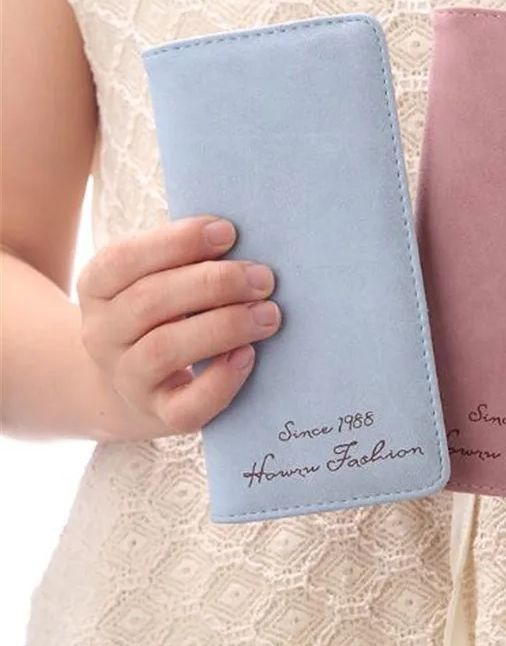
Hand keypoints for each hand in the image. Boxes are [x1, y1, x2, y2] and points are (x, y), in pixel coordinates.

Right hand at [77, 216, 280, 439]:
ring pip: (165, 349)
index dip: (177, 242)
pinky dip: (221, 380)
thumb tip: (239, 240)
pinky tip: (249, 355)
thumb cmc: (165, 312)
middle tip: (263, 278)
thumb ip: (189, 259)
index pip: (125, 259)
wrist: (143, 383)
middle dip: (214, 284)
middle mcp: (102, 334)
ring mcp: (127, 378)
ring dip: (224, 326)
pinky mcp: (160, 414)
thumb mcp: (159, 278)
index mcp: (98, 287)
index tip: (228, 231)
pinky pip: (187, 407)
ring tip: (268, 314)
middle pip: (149, 301)